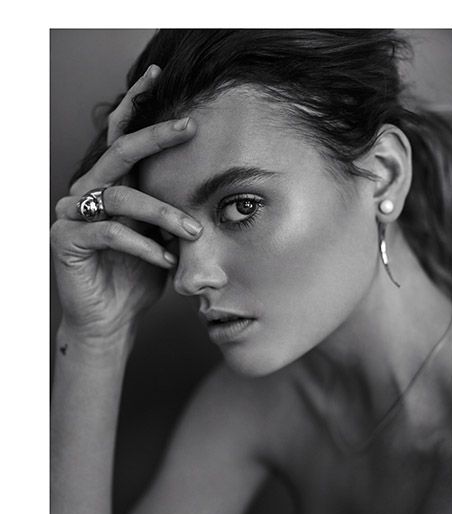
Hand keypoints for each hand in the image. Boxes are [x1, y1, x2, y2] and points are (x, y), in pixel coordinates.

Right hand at [51, 65, 201, 344]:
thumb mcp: (160, 237)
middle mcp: (87, 192)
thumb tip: (205, 185)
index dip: (136, 105)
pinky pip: (109, 232)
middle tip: (190, 128)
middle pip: (120, 152)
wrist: (112, 320)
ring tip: (192, 232)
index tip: (158, 76)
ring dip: (163, 212)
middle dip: (157, 137)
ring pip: (120, 196)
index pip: (120, 137)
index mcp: (109, 186)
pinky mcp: (66, 239)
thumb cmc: (137, 278)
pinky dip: (143, 245)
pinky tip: (165, 257)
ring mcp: (72, 214)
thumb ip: (168, 210)